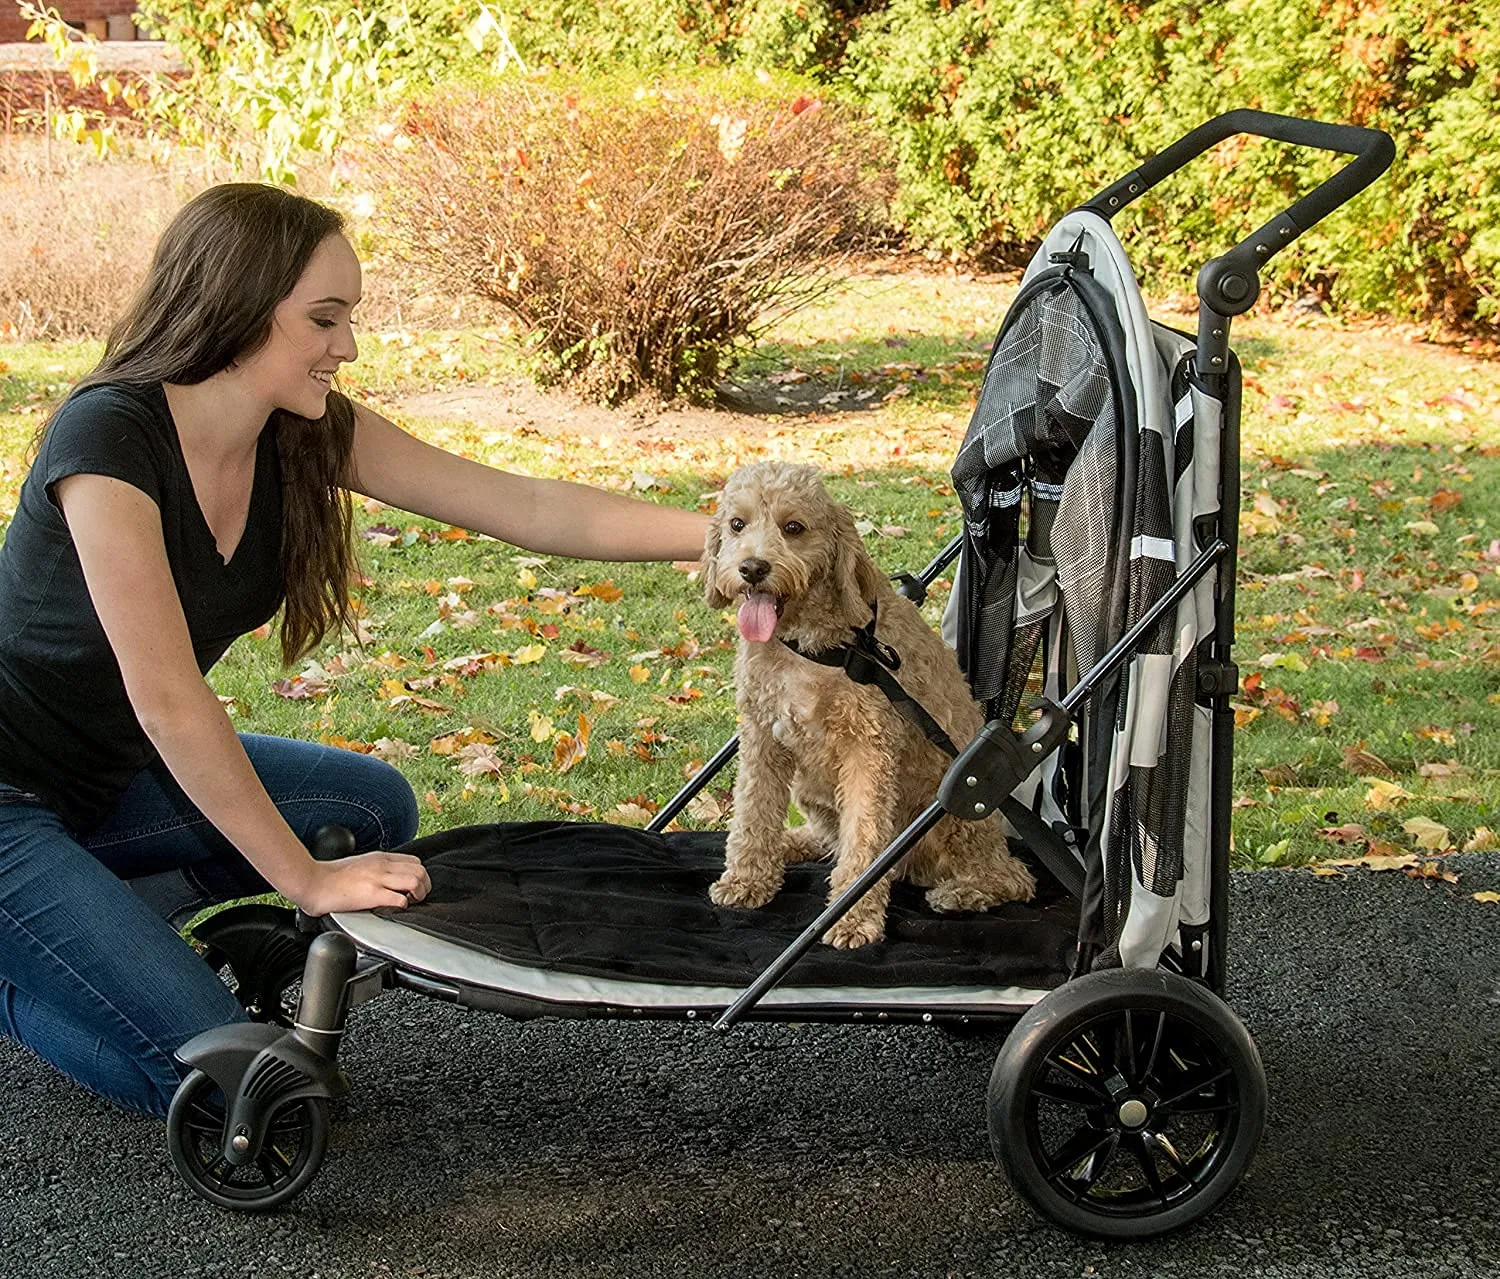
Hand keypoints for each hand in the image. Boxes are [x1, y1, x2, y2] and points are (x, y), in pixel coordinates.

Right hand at [291, 851, 431, 915]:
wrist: (312, 881)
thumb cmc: (330, 876)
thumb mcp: (360, 864)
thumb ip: (376, 868)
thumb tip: (388, 879)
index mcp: (380, 858)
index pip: (415, 861)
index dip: (420, 876)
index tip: (414, 888)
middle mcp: (382, 866)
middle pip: (420, 870)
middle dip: (424, 886)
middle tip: (416, 898)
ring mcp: (378, 879)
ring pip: (416, 881)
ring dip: (418, 895)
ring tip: (409, 903)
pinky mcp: (371, 894)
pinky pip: (400, 899)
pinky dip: (403, 907)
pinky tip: (396, 910)